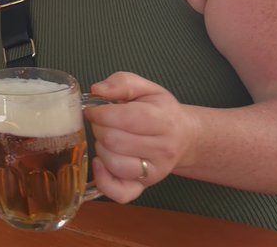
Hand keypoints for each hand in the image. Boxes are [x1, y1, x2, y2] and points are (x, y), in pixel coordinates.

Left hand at [85, 72, 197, 202]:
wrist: (183, 137)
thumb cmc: (159, 111)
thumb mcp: (145, 88)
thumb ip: (122, 82)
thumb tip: (98, 89)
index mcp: (163, 121)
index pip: (127, 119)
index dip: (101, 113)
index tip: (94, 109)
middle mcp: (162, 149)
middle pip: (116, 141)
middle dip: (99, 129)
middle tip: (101, 124)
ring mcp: (154, 172)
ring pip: (115, 165)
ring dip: (101, 150)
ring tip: (106, 140)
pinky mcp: (144, 187)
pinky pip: (119, 193)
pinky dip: (103, 181)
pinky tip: (99, 164)